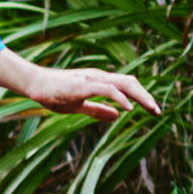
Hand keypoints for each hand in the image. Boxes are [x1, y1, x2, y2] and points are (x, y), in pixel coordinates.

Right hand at [31, 67, 160, 121]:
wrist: (35, 84)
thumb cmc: (53, 94)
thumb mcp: (79, 106)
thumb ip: (98, 110)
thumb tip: (117, 116)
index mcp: (99, 81)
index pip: (126, 86)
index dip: (141, 96)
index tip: (152, 109)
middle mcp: (99, 77)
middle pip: (130, 82)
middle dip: (146, 96)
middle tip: (158, 111)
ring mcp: (92, 79)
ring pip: (124, 83)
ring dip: (140, 96)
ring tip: (151, 108)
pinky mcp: (84, 85)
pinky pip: (108, 90)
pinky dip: (121, 98)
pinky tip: (129, 108)